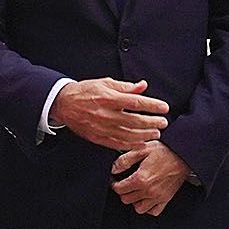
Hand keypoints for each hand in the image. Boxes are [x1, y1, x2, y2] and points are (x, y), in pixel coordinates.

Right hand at [51, 78, 169, 150]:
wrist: (64, 103)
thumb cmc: (86, 91)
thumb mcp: (105, 83)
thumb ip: (125, 86)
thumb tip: (143, 86)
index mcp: (109, 98)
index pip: (136, 102)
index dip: (152, 106)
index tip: (164, 108)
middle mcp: (106, 114)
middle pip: (135, 120)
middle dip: (152, 122)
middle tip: (163, 123)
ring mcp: (101, 127)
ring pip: (128, 135)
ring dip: (145, 135)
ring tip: (156, 134)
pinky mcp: (97, 137)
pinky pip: (118, 144)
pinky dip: (132, 145)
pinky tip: (142, 144)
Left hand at [110, 141, 188, 215]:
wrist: (184, 154)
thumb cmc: (166, 150)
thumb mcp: (142, 149)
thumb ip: (125, 159)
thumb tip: (114, 169)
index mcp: (141, 178)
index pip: (119, 189)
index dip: (114, 184)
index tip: (115, 180)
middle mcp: (149, 190)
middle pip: (126, 199)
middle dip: (123, 192)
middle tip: (124, 184)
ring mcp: (158, 196)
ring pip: (138, 208)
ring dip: (134, 201)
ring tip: (135, 191)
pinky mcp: (166, 198)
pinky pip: (154, 211)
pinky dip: (148, 207)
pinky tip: (146, 198)